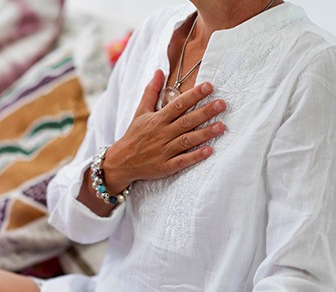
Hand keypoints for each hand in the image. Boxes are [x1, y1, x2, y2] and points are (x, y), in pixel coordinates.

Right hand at [103, 70, 225, 194]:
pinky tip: (209, 150)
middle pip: (186, 121)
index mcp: (156, 120)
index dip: (193, 95)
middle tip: (222, 104)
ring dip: (204, 133)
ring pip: (187, 140)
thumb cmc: (134, 135)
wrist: (121, 162)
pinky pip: (182, 161)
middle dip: (204, 112)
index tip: (209, 86)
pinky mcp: (165, 167)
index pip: (177, 105)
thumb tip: (159, 71)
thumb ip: (151, 92)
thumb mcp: (140, 112)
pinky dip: (195, 156)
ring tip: (221, 126)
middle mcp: (161, 134)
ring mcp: (164, 151)